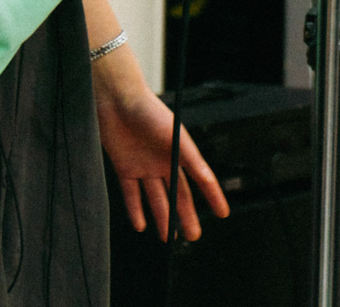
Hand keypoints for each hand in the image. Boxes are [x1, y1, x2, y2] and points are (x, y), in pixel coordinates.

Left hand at [95, 76, 230, 241]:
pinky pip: (131, 194)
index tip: (222, 213)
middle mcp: (164, 161)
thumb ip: (190, 158)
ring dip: (162, 218)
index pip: (200, 179)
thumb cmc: (149, 111)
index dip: (213, 196)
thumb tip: (207, 178)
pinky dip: (135, 210)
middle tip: (193, 235)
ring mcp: (144, 166)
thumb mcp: (174, 135)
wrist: (116, 100)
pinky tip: (141, 225)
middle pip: (178, 194)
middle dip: (186, 216)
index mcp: (180, 152)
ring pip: (156, 199)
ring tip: (169, 238)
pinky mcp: (125, 168)